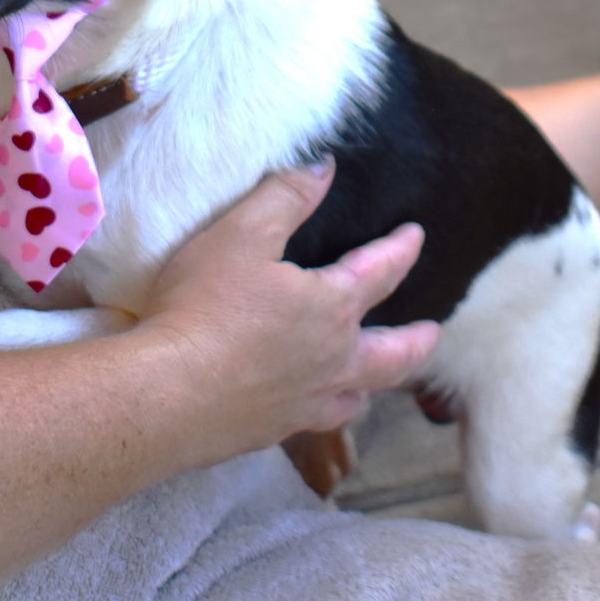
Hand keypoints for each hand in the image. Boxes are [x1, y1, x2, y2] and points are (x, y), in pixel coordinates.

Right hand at [137, 159, 437, 466]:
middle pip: (394, 354)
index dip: (401, 249)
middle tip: (432, 333)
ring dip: (372, 384)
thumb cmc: (204, 308)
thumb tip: (323, 168)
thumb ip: (285, 197)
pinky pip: (316, 423)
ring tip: (374, 379)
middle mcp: (332, 361)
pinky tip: (311, 410)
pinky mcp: (273, 432)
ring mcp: (306, 403)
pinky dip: (326, 413)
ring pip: (357, 396)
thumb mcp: (240, 234)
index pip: (381, 272)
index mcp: (331, 308)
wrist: (168, 395)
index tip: (415, 236)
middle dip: (417, 340)